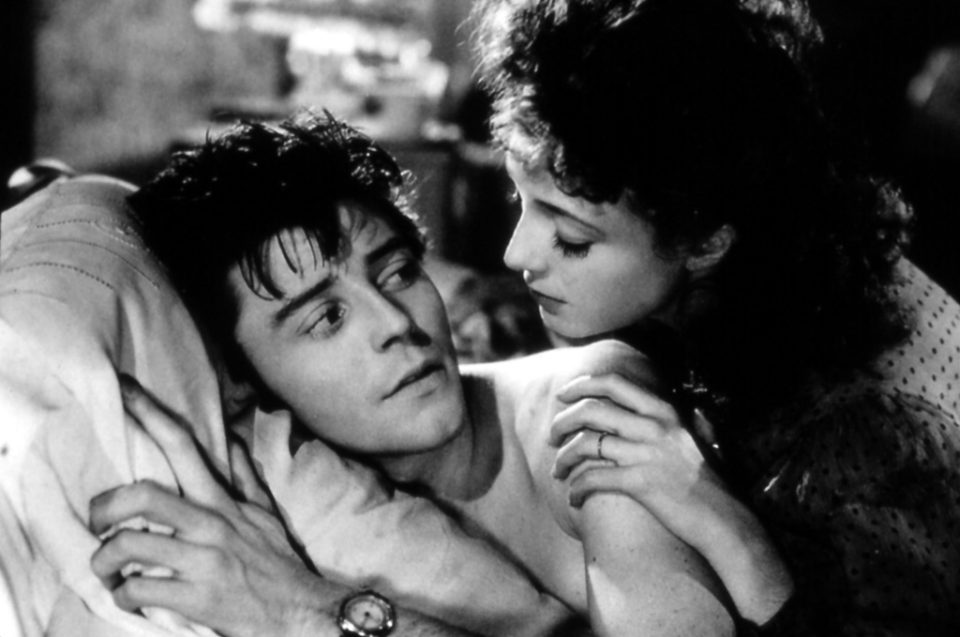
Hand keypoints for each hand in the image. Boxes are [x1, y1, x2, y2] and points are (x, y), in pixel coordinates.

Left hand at [89, 376, 339, 636]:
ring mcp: (203, 561)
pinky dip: (124, 596)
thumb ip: (244, 477)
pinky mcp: (197, 599)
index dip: (149, 413)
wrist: (302, 613)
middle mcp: (212, 524)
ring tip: (108, 571)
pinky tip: (129, 597)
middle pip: (143, 496)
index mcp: (224, 501)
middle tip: (96, 523)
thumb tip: (231, 438)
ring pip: (130, 546)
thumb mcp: (265, 514)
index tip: (121, 389)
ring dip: (105, 562)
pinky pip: (140, 590)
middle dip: (105, 508)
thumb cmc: (278, 564)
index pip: (184, 446)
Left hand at [549, 373, 792, 623]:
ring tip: (558, 470)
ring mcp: (647, 453)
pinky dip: (576, 488)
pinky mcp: (641, 482)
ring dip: (563, 458)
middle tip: (551, 436)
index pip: (614, 383)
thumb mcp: (684, 437)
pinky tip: (573, 497)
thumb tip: (629, 406)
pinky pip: (593, 478)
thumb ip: (659, 419)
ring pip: (586, 444)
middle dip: (562, 421)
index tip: (563, 395)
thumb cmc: (703, 481)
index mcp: (663, 410)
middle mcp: (654, 426)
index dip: (582, 385)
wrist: (724, 518)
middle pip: (591, 410)